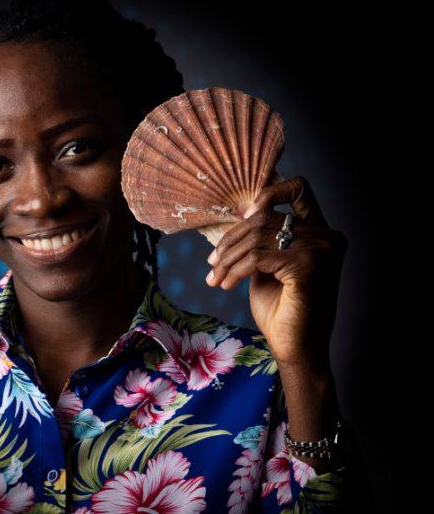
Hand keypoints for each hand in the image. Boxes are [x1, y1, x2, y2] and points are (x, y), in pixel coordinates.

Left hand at [205, 177, 346, 368]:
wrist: (296, 349)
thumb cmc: (281, 310)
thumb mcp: (268, 266)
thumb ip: (262, 240)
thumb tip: (244, 210)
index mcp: (322, 233)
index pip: (299, 189)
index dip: (269, 192)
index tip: (243, 216)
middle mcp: (327, 237)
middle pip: (265, 216)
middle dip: (231, 240)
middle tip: (212, 263)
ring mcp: (321, 250)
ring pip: (257, 236)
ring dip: (228, 258)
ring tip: (215, 277)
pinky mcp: (307, 266)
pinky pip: (257, 257)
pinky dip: (235, 270)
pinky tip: (226, 284)